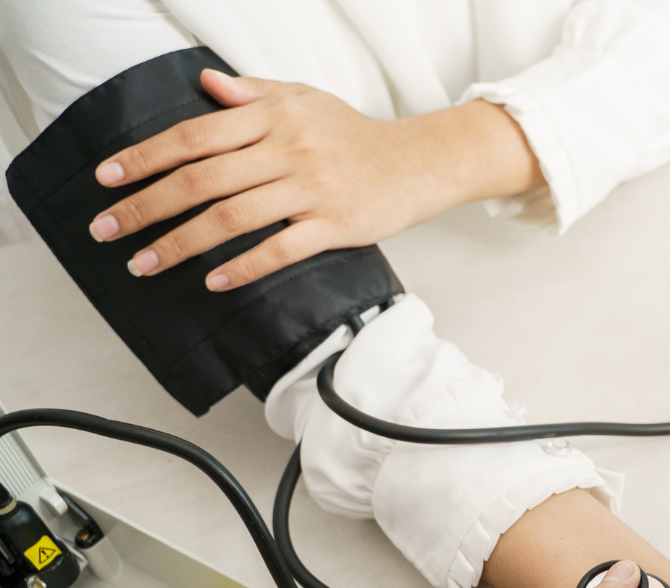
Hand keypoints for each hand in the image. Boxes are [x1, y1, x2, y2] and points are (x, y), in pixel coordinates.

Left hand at [88, 70, 539, 291]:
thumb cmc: (357, 135)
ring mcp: (312, 190)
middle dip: (147, 206)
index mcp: (272, 117)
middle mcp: (288, 150)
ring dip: (182, 243)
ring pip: (232, 217)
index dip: (146, 157)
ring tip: (146, 263)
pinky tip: (214, 280)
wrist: (421, 162)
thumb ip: (252, 93)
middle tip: (107, 229)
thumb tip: (205, 84)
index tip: (108, 179)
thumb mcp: (305, 99)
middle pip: (202, 179)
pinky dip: (244, 265)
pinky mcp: (336, 225)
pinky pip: (281, 248)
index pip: (194, 135)